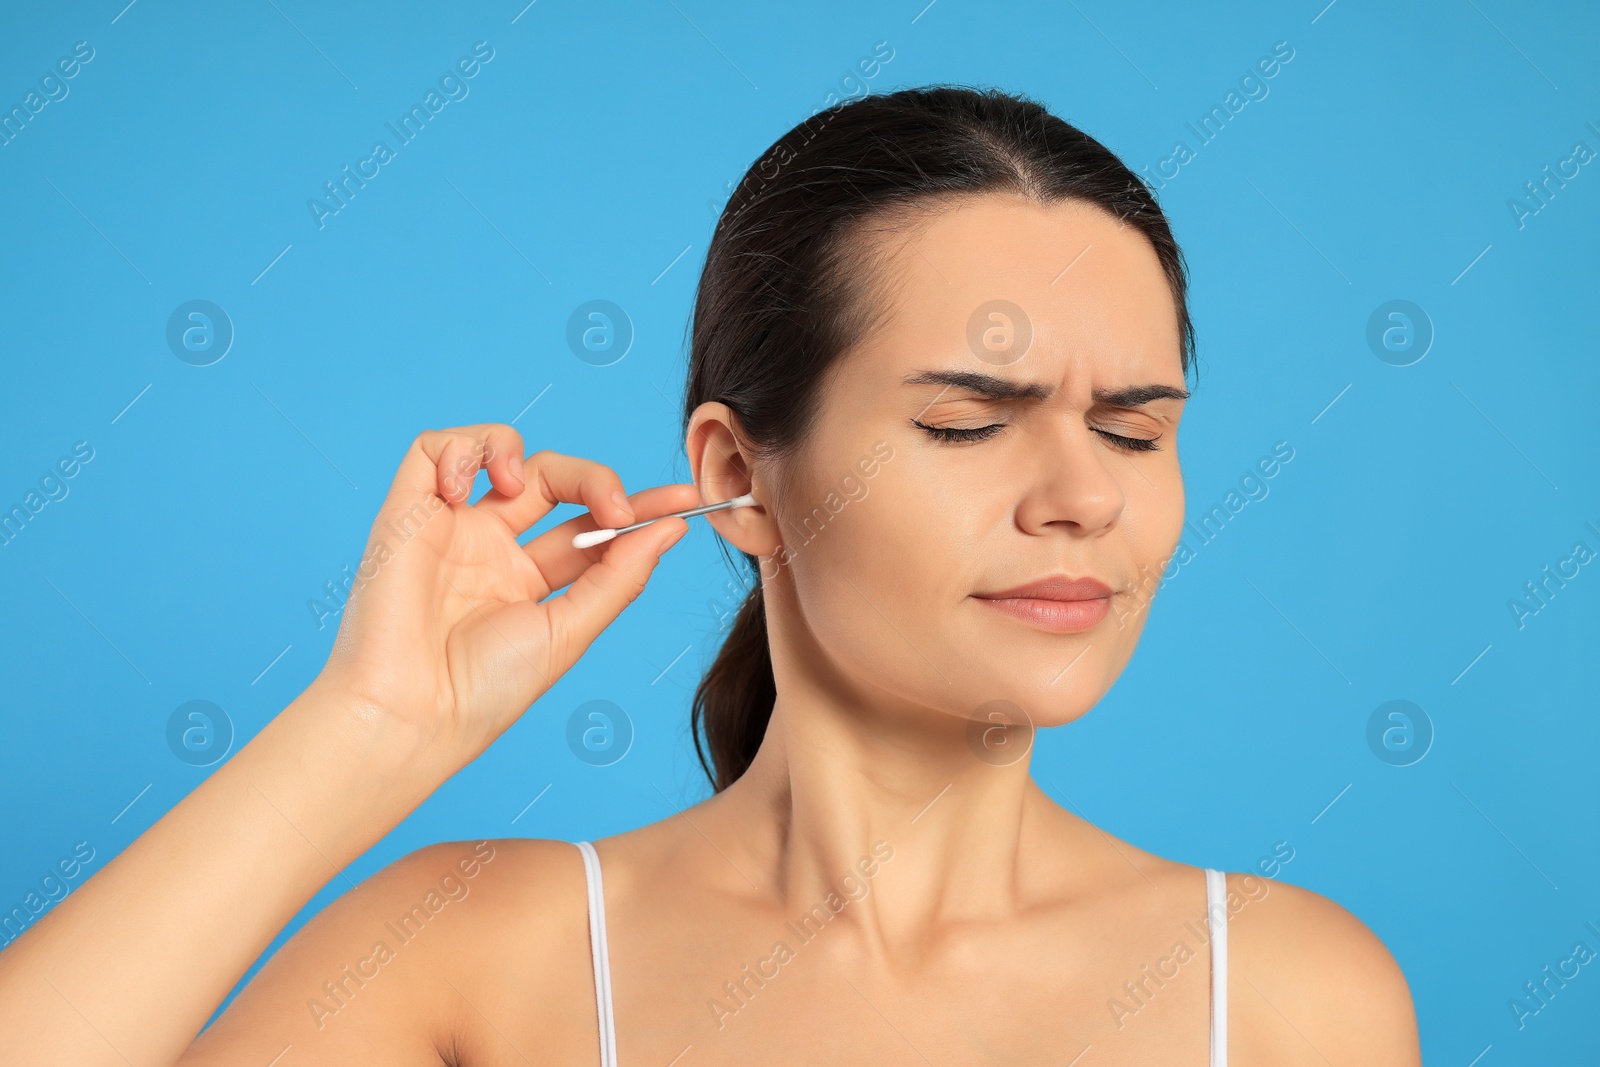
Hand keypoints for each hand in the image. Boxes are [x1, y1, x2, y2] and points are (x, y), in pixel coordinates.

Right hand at [315, 423, 698, 764]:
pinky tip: (472, 489)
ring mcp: (452, 527)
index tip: (685, 500)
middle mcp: (491, 548)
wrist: (413, 712)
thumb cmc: (484, 689)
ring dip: (523, 453)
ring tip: (524, 487)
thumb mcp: (569, 631)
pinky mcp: (409, 511)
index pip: (591, 526)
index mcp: (529, 580)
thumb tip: (670, 530)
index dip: (638, 508)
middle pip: (555, 480)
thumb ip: (618, 577)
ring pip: (498, 451)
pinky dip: (463, 449)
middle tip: (619, 509)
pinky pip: (433, 449)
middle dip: (595, 479)